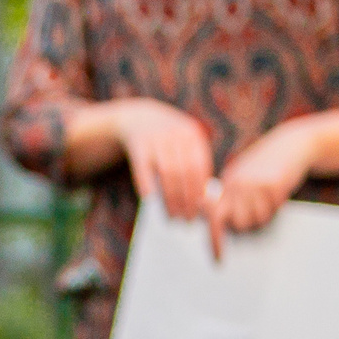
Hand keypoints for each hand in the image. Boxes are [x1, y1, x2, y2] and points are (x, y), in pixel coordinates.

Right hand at [112, 100, 215, 218]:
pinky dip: (147, 185)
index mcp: (192, 135)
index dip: (199, 191)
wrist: (140, 119)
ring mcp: (156, 138)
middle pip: (184, 172)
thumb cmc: (167, 142)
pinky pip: (143, 168)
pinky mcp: (137, 144)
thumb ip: (192, 165)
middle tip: (186, 220)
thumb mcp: (182, 145)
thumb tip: (201, 201)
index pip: (199, 167)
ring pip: (166, 172)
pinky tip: (150, 200)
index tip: (199, 212)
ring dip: (170, 197)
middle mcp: (175, 134)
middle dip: (186, 198)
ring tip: (172, 216)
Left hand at [207, 124, 315, 257]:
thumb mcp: (242, 177)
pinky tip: (279, 189)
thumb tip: (220, 224)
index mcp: (226, 184)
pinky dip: (278, 204)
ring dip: (266, 213)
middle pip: (237, 224)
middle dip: (247, 225)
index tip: (218, 260)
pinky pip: (274, 209)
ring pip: (257, 220)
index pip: (213, 217)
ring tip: (269, 195)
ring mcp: (253, 184)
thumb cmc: (266, 165)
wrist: (290, 144)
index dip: (214, 240)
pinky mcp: (272, 184)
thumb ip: (229, 198)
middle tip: (258, 210)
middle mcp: (236, 184)